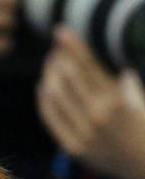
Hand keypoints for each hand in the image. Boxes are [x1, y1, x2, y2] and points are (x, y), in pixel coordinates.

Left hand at [37, 27, 144, 178]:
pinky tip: (43, 88)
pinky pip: (52, 120)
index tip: (61, 31)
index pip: (88, 66)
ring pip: (56, 97)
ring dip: (49, 76)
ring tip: (50, 64)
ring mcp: (83, 133)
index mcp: (117, 100)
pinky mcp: (73, 148)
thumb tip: (119, 72)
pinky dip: (44, 101)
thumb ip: (128, 87)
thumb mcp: (142, 104)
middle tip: (55, 47)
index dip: (73, 46)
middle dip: (59, 58)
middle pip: (68, 78)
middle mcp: (97, 115)